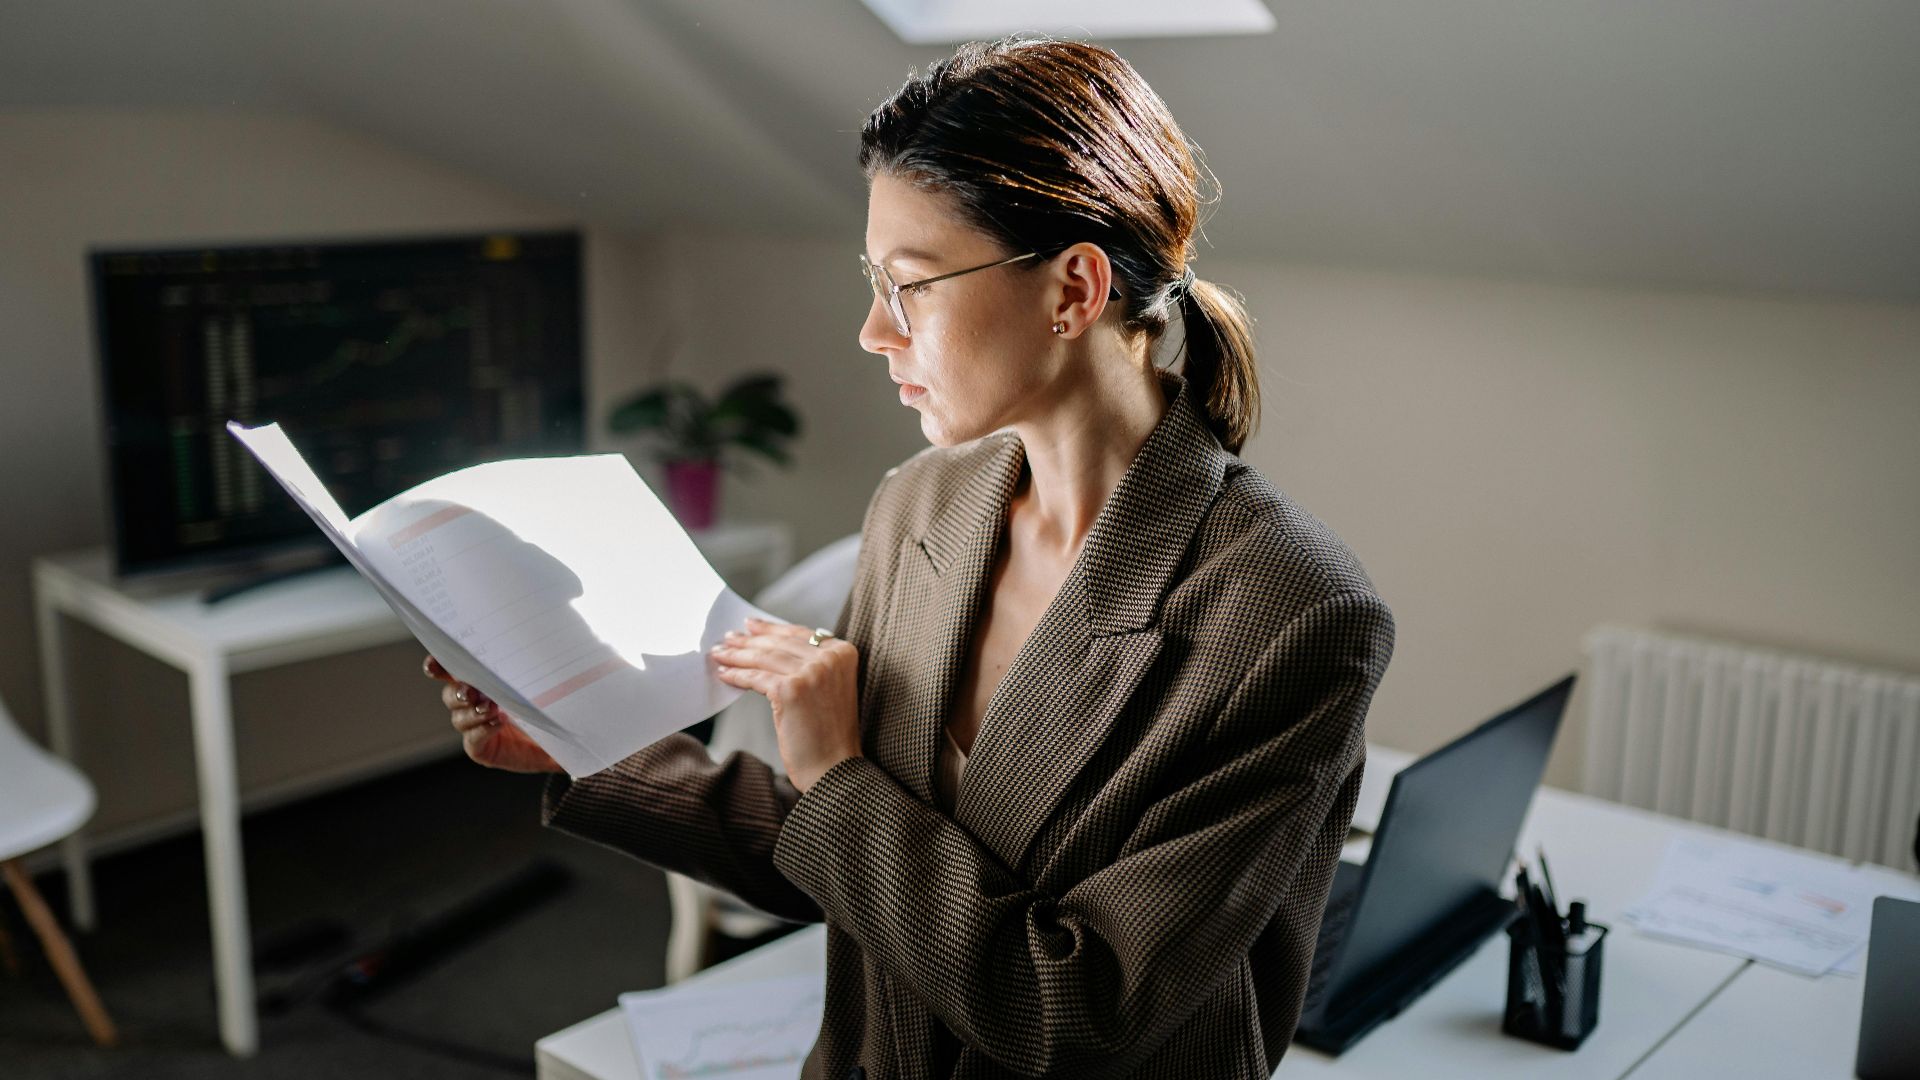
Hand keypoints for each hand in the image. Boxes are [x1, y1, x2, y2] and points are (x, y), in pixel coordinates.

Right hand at [424, 654, 562, 773]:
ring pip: (459, 718)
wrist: (566, 739)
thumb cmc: (552, 704)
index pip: (453, 670)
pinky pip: (472, 740)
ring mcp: (475, 728)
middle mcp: (473, 704)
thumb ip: (530, 665)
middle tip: (471, 691)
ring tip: (492, 708)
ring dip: (473, 712)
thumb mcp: (543, 680)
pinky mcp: (483, 749)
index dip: (439, 666)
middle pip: (450, 694)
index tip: (434, 664)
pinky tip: (497, 723)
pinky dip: (482, 730)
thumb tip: (534, 640)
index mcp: (482, 681)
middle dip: (458, 692)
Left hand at [709, 618, 861, 793]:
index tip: (751, 626)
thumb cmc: (829, 734)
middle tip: (728, 638)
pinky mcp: (792, 690)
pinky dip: (737, 676)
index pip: (799, 634)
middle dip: (750, 640)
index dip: (771, 629)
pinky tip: (724, 674)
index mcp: (844, 653)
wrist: (836, 769)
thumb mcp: (828, 688)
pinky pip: (756, 678)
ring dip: (738, 655)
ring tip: (720, 653)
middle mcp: (831, 658)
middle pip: (779, 644)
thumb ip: (812, 665)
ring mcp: (812, 672)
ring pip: (765, 658)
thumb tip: (771, 646)